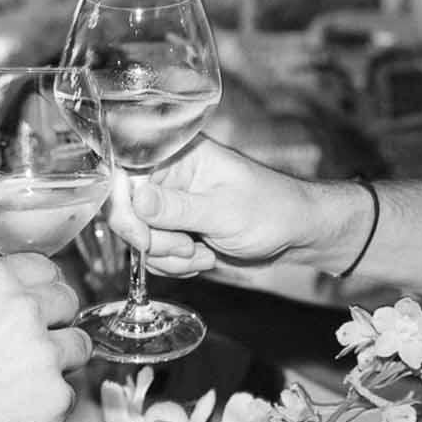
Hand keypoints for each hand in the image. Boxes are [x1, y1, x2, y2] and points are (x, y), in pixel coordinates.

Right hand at [0, 254, 88, 421]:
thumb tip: (5, 301)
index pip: (43, 267)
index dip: (42, 287)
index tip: (41, 300)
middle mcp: (23, 309)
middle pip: (67, 301)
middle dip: (56, 320)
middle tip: (33, 343)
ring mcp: (45, 353)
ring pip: (78, 345)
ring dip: (60, 359)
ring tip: (25, 380)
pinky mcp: (56, 395)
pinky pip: (69, 392)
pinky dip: (50, 402)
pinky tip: (18, 410)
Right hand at [106, 140, 318, 275]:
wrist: (296, 235)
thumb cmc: (273, 210)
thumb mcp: (224, 211)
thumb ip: (176, 207)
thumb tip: (135, 198)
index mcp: (179, 156)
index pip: (126, 175)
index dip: (125, 210)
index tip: (142, 237)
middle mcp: (169, 178)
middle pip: (128, 212)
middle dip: (156, 241)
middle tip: (189, 246)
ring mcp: (171, 206)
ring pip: (140, 239)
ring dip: (170, 257)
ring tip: (205, 251)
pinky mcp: (175, 231)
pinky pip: (154, 254)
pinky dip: (176, 265)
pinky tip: (205, 257)